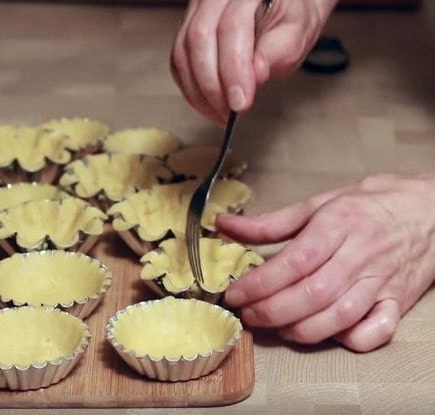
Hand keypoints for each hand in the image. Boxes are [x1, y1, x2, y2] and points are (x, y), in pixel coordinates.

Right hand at [170, 0, 336, 123]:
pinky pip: (178, 61)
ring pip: (182, 52)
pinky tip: (208, 102)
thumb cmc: (288, 16)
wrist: (278, 6)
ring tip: (220, 112)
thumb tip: (255, 75)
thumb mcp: (297, 31)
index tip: (240, 102)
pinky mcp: (185, 28)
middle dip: (212, 85)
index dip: (233, 70)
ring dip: (198, 91)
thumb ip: (278, 51)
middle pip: (199, 39)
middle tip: (229, 112)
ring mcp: (196, 10)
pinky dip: (190, 87)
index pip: (232, 28)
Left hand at [218, 174, 434, 351]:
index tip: (235, 293)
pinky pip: (378, 331)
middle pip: (312, 294)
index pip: (294, 262)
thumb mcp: (318, 203)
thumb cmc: (370, 205)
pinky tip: (325, 334)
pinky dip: (350, 339)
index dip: (260, 283)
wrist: (430, 209)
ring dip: (300, 329)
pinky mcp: (398, 301)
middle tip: (247, 315)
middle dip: (271, 311)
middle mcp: (360, 255)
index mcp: (338, 225)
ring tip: (274, 327)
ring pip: (339, 317)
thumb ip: (269, 222)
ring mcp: (382, 281)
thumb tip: (224, 225)